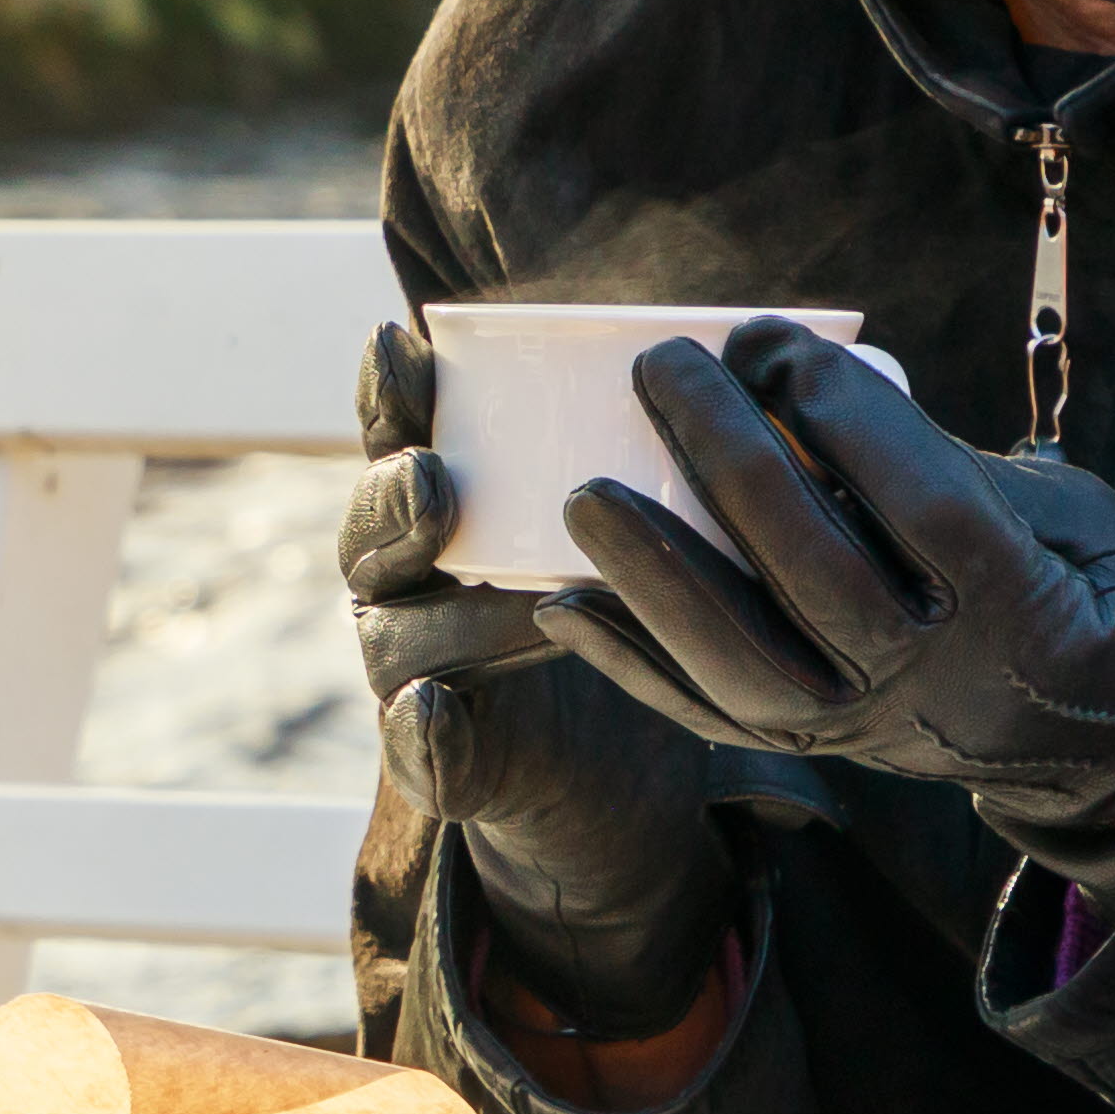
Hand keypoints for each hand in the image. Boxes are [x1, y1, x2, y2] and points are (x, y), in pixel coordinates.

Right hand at [343, 321, 734, 1036]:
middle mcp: (410, 575)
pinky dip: (417, 732)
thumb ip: (646, 442)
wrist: (617, 770)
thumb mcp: (646, 515)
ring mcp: (413, 665)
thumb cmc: (631, 602)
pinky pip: (409, 745)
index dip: (387, 391)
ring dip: (446, 615)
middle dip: (395, 499)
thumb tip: (741, 344)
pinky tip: (436, 710)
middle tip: (436, 481)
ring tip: (510, 602)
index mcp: (446, 497)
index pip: (396, 431)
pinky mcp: (438, 754)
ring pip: (395, 631)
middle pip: (373, 527)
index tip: (403, 344)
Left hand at [540, 316, 1114, 909]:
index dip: (843, 415)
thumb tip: (812, 399)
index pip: (921, 503)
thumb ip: (951, 467)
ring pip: (743, 660)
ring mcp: (872, 725)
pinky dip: (632, 664)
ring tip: (585, 490)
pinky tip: (562, 608)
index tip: (781, 341)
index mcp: (1022, 604)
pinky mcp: (826, 751)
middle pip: (811, 568)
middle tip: (666, 366)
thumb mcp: (1071, 515)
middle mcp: (936, 675)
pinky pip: (712, 716)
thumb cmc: (1105, 590)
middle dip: (724, 456)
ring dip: (654, 570)